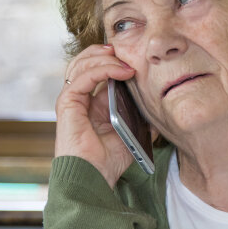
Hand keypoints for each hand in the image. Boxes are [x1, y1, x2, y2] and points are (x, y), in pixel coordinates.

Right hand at [55, 44, 136, 188]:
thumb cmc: (109, 161)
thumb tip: (160, 104)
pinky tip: (121, 71)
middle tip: (125, 50)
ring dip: (105, 58)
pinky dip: (102, 69)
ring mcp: (71, 100)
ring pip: (81, 64)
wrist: (94, 178)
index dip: (112, 58)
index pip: (96, 68)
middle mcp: (79, 98)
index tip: (134, 57)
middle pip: (85, 61)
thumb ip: (142, 116)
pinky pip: (83, 77)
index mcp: (92, 102)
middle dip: (104, 52)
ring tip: (125, 61)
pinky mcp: (67, 103)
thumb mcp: (133, 132)